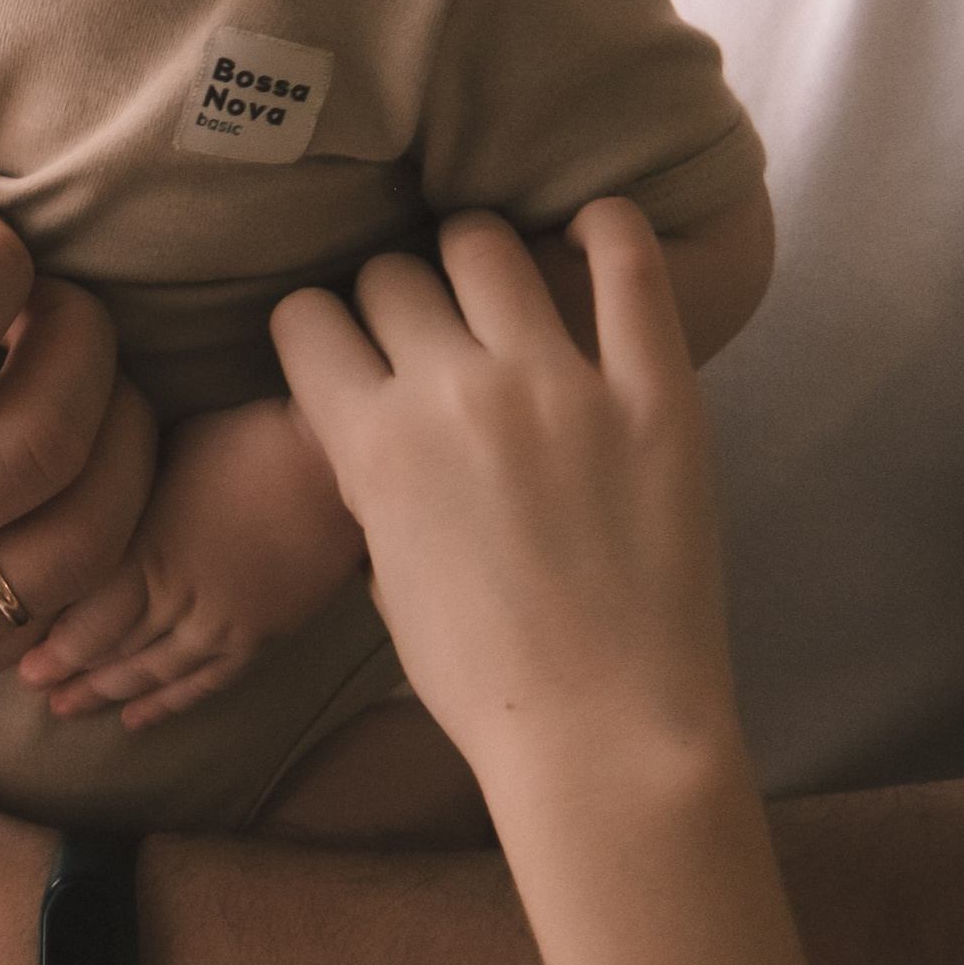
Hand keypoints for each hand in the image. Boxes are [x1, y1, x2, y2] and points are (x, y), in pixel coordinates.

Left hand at [17, 395, 366, 726]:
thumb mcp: (164, 453)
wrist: (335, 468)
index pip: (89, 621)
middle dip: (71, 677)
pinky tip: (137, 718)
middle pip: (115, 652)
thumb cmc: (246, 439)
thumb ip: (122, 497)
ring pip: (155, 674)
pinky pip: (205, 682)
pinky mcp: (260, 638)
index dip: (55, 650)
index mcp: (149, 552)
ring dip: (110, 695)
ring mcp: (222, 626)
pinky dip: (169, 703)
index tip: (21, 668)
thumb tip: (81, 505)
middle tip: (37, 694)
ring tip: (69, 712)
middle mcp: (179, 600)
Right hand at [272, 201, 743, 817]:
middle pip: (391, 275)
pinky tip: (594, 234)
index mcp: (372, 444)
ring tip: (498, 290)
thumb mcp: (381, 571)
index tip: (343, 348)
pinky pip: (632, 263)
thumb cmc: (482, 678)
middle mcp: (455, 393)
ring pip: (485, 245)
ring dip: (475, 259)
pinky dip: (608, 229)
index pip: (307, 319)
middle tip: (429, 335)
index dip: (318, 330)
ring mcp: (560, 384)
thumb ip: (370, 475)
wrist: (602, 735)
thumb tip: (375, 412)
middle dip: (395, 300)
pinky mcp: (656, 391)